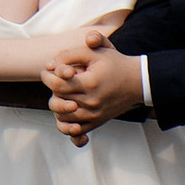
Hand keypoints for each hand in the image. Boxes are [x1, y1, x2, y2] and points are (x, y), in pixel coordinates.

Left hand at [44, 26, 142, 140]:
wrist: (137, 81)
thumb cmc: (115, 64)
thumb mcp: (95, 51)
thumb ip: (71, 53)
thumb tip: (52, 64)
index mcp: (90, 83)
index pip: (57, 85)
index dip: (48, 76)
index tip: (49, 69)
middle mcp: (91, 102)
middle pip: (57, 101)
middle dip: (52, 89)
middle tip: (54, 79)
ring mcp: (94, 115)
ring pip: (62, 118)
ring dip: (57, 105)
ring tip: (61, 93)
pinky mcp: (97, 122)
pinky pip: (76, 132)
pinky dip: (67, 127)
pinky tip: (67, 115)